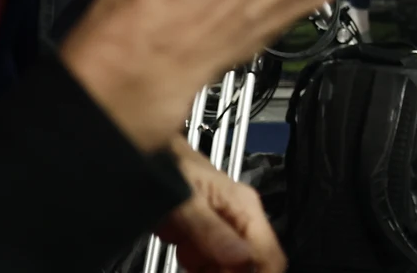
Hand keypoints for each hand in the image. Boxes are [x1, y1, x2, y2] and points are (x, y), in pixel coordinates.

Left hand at [156, 140, 284, 271]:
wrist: (148, 155)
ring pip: (230, 266)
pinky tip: (187, 258)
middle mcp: (239, 219)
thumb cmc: (169, 166)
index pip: (268, 252)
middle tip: (202, 271)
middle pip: (249, 264)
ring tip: (190, 259)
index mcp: (244, 207)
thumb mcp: (186, 201)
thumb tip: (242, 257)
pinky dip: (200, 269)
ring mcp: (223, 229)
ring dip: (213, 272)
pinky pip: (211, 263)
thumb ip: (211, 229)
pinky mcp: (207, 236)